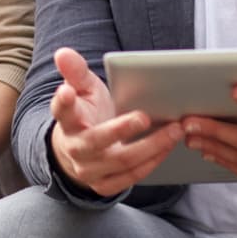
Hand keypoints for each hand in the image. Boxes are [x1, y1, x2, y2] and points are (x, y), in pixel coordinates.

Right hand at [48, 47, 185, 197]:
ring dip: (151, 146)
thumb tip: (63, 52)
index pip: (62, 110)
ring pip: (121, 160)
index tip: (66, 90)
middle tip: (146, 116)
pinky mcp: (104, 185)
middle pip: (97, 141)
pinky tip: (168, 147)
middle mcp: (75, 148)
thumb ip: (76, 71)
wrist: (78, 152)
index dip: (64, 101)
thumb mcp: (81, 89)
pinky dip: (152, 162)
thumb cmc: (86, 113)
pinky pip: (131, 176)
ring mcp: (89, 170)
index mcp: (68, 121)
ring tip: (174, 130)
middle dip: (122, 130)